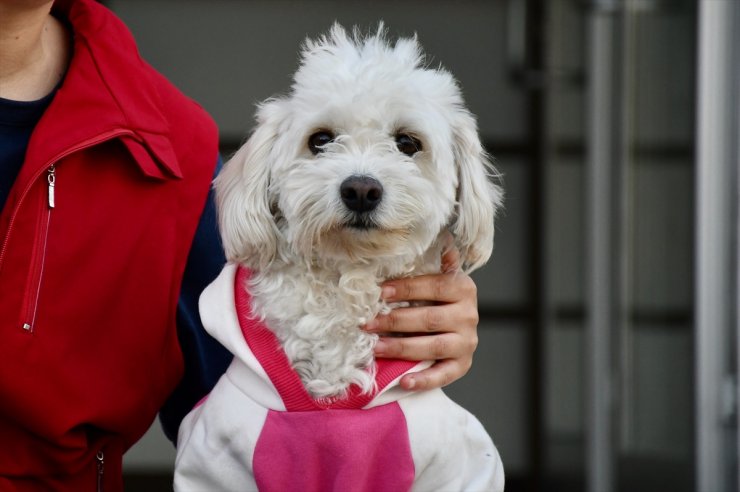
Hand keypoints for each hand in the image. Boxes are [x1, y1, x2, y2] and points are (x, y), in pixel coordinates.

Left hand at [363, 246, 479, 390]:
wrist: (456, 327)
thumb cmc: (436, 298)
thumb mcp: (437, 276)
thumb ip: (436, 259)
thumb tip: (440, 233)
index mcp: (463, 288)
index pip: (433, 287)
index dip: (406, 289)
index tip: (380, 292)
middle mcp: (469, 315)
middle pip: (429, 318)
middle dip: (394, 321)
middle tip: (367, 323)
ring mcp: (467, 342)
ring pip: (433, 346)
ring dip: (402, 348)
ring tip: (376, 347)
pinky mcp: (462, 365)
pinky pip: (444, 375)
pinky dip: (424, 379)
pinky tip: (403, 380)